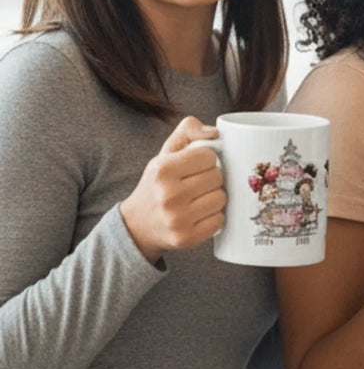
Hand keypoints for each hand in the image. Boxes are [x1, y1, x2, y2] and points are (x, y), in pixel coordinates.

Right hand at [120, 116, 226, 263]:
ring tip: (198, 199)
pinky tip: (198, 214)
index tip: (195, 167)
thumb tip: (215, 132)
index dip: (206, 160)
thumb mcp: (165, 153)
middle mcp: (168, 195)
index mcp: (162, 170)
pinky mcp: (187, 238)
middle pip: (217, 177)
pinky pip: (219, 220)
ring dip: (214, 197)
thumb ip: (188, 130)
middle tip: (196, 184)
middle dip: (211, 178)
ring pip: (221, 198)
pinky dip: (214, 216)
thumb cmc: (157, 184)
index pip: (209, 156)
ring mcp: (177, 219)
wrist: (137, 226)